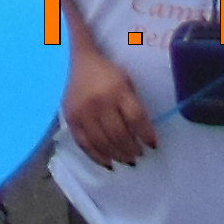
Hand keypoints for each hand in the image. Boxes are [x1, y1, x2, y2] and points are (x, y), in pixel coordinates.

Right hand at [61, 38, 157, 168]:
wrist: (79, 61)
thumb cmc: (108, 73)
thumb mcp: (127, 82)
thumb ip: (134, 106)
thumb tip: (142, 135)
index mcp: (117, 90)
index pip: (136, 118)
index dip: (146, 135)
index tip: (153, 145)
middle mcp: (99, 102)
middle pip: (119, 135)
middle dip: (132, 149)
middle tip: (138, 155)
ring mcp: (83, 112)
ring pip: (102, 143)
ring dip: (117, 156)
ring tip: (127, 160)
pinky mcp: (71, 119)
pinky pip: (84, 144)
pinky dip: (97, 157)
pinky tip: (108, 163)